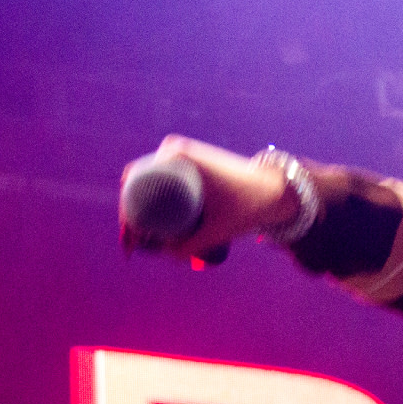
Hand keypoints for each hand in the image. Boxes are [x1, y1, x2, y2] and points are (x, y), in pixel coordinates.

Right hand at [118, 135, 296, 261]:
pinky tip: (143, 217)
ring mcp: (180, 152)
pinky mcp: (189, 159)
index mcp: (175, 156)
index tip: (130, 244)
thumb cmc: (248, 207)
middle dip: (130, 217)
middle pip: (136, 184)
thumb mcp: (218, 229)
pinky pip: (159, 176)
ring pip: (147, 182)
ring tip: (139, 240)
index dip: (126, 216)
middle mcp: (174, 149)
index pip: (134, 184)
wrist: (276, 189)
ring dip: (138, 207)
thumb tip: (165, 255)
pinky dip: (149, 195)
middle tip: (133, 247)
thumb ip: (191, 245)